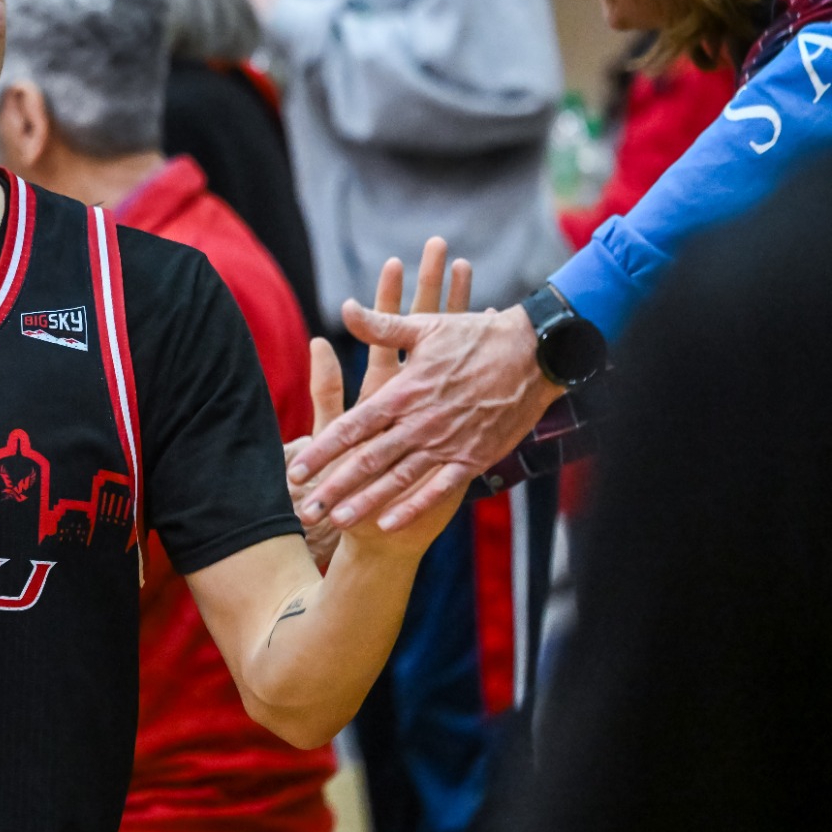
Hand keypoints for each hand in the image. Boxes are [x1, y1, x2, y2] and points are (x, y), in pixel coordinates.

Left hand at [287, 248, 553, 534]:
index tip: (296, 470)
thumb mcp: (424, 328)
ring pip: (398, 479)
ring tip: (338, 521)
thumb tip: (344, 308)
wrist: (535, 356)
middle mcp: (419, 422)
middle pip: (368, 460)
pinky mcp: (473, 457)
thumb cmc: (475, 339)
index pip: (352, 426)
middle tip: (306, 510)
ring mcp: (447, 442)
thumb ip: (380, 327)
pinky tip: (390, 523)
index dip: (323, 450)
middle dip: (334, 486)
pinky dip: (414, 506)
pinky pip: (439, 488)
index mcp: (403, 392)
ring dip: (367, 502)